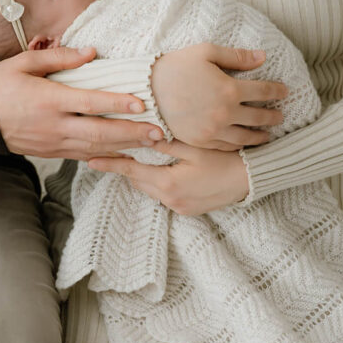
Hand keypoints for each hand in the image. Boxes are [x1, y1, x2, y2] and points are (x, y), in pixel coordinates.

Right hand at [0, 46, 164, 159]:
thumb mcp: (24, 63)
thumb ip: (59, 58)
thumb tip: (91, 52)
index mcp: (48, 100)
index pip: (89, 103)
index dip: (116, 103)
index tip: (141, 103)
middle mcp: (54, 125)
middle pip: (99, 132)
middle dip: (131, 133)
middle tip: (159, 132)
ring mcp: (54, 143)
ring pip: (96, 148)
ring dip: (126, 146)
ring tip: (151, 143)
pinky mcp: (52, 153)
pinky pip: (85, 156)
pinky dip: (108, 156)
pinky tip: (126, 154)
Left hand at [87, 141, 249, 214]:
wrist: (252, 179)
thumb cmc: (225, 158)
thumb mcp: (194, 145)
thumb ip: (165, 142)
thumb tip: (139, 133)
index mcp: (168, 183)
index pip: (131, 172)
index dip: (110, 164)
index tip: (90, 160)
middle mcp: (170, 200)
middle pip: (138, 182)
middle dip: (125, 168)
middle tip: (108, 153)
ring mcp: (180, 207)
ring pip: (151, 189)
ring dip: (142, 175)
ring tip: (131, 159)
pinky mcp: (189, 210)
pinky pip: (165, 195)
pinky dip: (158, 182)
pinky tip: (159, 170)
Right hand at [150, 43, 284, 150]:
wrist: (145, 90)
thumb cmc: (176, 66)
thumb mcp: (206, 52)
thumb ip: (237, 56)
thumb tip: (262, 57)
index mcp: (229, 89)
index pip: (264, 91)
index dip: (277, 90)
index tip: (285, 91)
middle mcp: (225, 113)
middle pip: (259, 117)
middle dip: (274, 116)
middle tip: (281, 115)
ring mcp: (213, 130)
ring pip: (245, 137)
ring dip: (260, 135)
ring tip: (267, 134)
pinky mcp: (200, 141)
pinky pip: (226, 146)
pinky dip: (239, 145)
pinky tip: (243, 142)